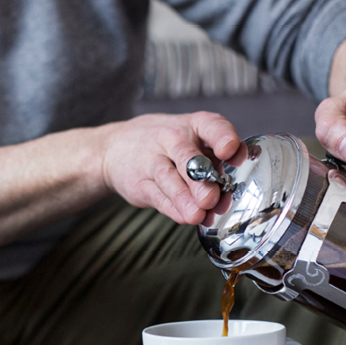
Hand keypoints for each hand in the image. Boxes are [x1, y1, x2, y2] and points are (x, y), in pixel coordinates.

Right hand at [97, 112, 239, 224]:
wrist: (115, 147)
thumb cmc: (167, 145)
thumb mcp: (193, 143)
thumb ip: (213, 166)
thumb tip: (225, 197)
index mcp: (194, 125)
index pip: (211, 126)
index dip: (223, 137)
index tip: (230, 151)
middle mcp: (172, 138)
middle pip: (186, 156)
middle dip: (200, 179)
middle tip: (211, 198)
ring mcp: (152, 159)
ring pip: (169, 178)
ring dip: (184, 198)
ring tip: (197, 215)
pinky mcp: (138, 183)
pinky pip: (157, 196)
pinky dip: (172, 209)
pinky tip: (184, 217)